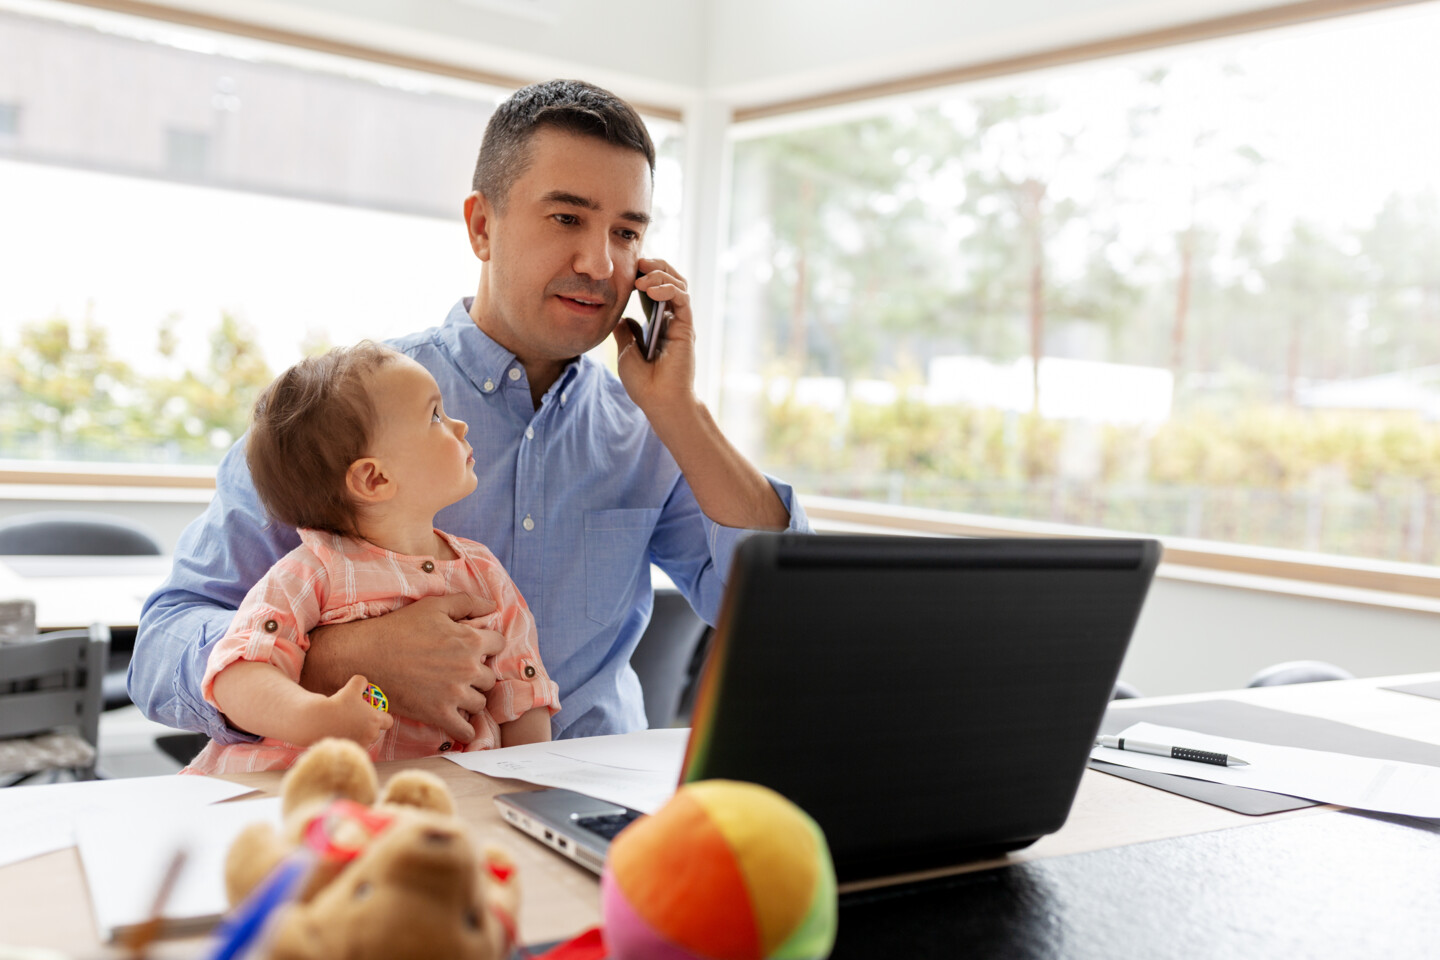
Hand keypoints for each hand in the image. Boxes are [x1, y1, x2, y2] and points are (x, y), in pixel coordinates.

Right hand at [304, 593, 505, 743]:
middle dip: (477, 675)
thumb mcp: (434, 606)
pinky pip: (466, 731)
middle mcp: (468, 669)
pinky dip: (465, 730)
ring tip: (453, 694)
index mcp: (471, 640)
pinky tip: (457, 722)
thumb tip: (493, 607)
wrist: (366, 656)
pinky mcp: (439, 714)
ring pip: (480, 703)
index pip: (499, 644)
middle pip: (490, 677)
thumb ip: (467, 602)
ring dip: (470, 699)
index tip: (475, 649)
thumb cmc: (399, 628)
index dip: (488, 645)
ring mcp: (455, 694)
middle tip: (459, 673)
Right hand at [320, 674, 394, 746]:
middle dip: (369, 726)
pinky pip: (354, 746)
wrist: (317, 723)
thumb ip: (360, 682)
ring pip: (365, 739)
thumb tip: (363, 682)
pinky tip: (338, 735)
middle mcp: (371, 734)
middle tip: (356, 719)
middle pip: (376, 731)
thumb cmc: (335, 704)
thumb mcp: (350, 688)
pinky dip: (348, 742)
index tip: (374, 714)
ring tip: (344, 726)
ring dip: (359, 734)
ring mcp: (361, 744)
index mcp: (375, 720)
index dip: (382, 717)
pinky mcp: (350, 752)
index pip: (388, 721)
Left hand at [614, 257, 695, 413]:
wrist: (659, 402)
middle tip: (637, 262)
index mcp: (658, 323)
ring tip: (641, 276)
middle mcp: (672, 319)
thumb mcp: (626, 353)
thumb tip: (621, 318)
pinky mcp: (687, 327)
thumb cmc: (644, 384)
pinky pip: (682, 299)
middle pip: (670, 280)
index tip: (627, 269)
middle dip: (655, 266)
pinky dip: (668, 289)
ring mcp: (681, 322)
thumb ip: (626, 333)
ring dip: (661, 274)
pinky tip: (651, 289)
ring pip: (679, 284)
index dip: (644, 274)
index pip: (654, 289)